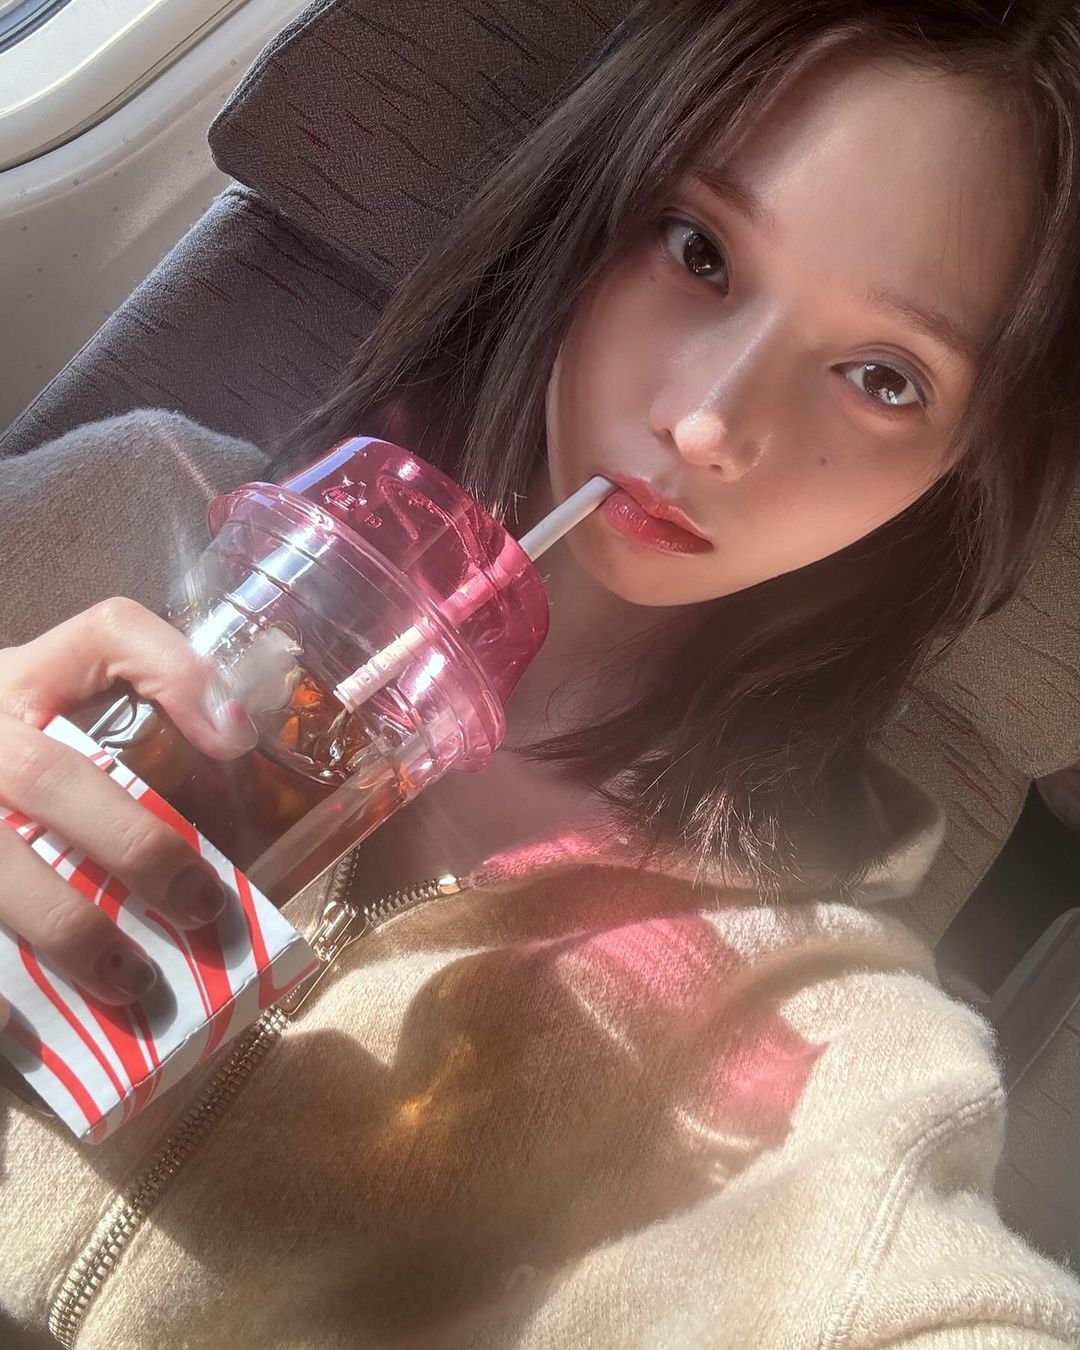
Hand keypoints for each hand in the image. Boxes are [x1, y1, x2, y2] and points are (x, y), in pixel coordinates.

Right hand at [0, 598, 257, 1025]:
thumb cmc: (14, 753)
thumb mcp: (63, 712)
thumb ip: (142, 711)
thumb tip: (235, 740)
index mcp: (21, 679)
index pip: (106, 631)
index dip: (176, 672)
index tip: (239, 740)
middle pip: (50, 777)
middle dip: (135, 844)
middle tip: (202, 906)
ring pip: (0, 869)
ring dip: (69, 930)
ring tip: (135, 984)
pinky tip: (29, 1033)